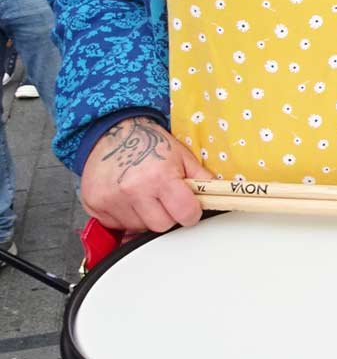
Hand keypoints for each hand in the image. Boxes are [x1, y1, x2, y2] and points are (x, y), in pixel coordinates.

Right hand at [80, 117, 209, 233]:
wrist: (110, 130)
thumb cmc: (148, 142)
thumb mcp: (181, 155)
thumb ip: (202, 178)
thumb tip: (220, 196)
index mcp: (160, 177)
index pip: (186, 214)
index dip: (190, 212)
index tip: (187, 206)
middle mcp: (134, 190)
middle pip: (162, 226)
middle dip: (167, 214)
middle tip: (162, 196)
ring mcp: (112, 200)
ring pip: (139, 227)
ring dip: (145, 215)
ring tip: (142, 192)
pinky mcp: (94, 206)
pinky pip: (118, 225)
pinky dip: (125, 215)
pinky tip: (127, 197)